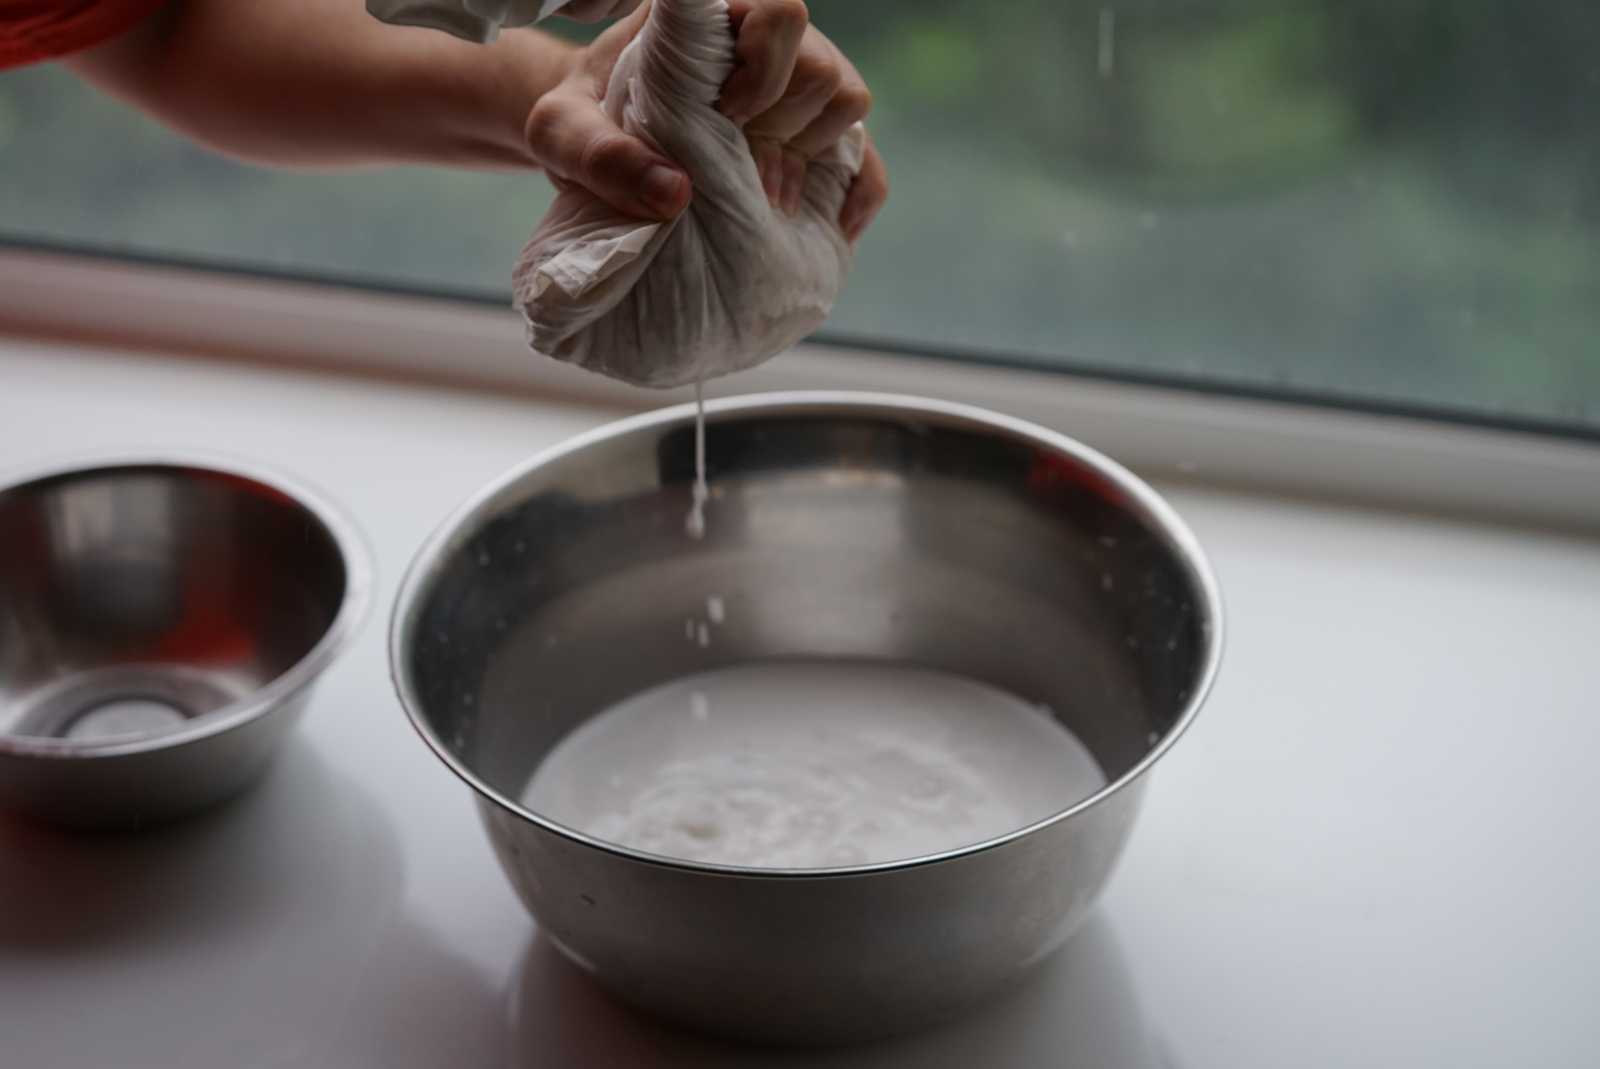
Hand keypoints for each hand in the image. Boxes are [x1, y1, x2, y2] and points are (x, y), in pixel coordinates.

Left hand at [527, 0, 886, 239]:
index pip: (778, 9)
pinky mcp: (811, 135)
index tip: (724, 111)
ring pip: (849, 98)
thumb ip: (598, 153)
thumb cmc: (580, 123)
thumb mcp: (561, 134)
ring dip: (810, 152)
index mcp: (710, 16)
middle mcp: (760, 40)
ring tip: (762, 192)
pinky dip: (860, 190)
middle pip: (821, 64)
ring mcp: (793, 87)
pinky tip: (837, 225)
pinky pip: (866, 155)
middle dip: (781, 124)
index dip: (764, 64)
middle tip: (735, 167)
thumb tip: (675, 193)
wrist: (593, 143)